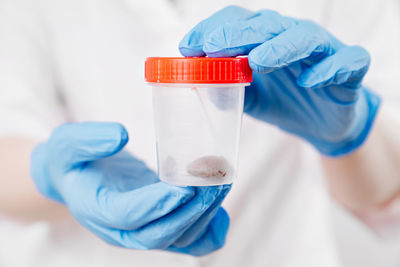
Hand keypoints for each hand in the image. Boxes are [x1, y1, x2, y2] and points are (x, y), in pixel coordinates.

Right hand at [30, 122, 230, 255]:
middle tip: (215, 181)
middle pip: (161, 233)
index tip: (184, 186)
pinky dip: (209, 232)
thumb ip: (87, 140)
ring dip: (205, 214)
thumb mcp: (67, 142)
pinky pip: (189, 242)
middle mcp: (121, 230)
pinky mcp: (159, 225)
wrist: (78, 178)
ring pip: (180, 237)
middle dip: (191, 209)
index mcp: (96, 210)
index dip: (157, 204)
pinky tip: (222, 212)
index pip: (129, 216)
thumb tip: (120, 136)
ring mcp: (143, 231)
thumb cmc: (73, 160)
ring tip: (223, 183)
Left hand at [179, 5, 379, 155]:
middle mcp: (292, 37)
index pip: (237, 22)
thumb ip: (227, 89)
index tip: (187, 48)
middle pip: (267, 24)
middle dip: (238, 34)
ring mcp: (323, 51)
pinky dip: (329, 69)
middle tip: (213, 47)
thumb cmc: (284, 101)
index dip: (212, 30)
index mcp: (265, 39)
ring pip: (305, 37)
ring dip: (279, 47)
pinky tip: (309, 82)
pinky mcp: (349, 69)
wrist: (322, 124)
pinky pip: (346, 62)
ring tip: (257, 62)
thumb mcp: (250, 97)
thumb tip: (202, 84)